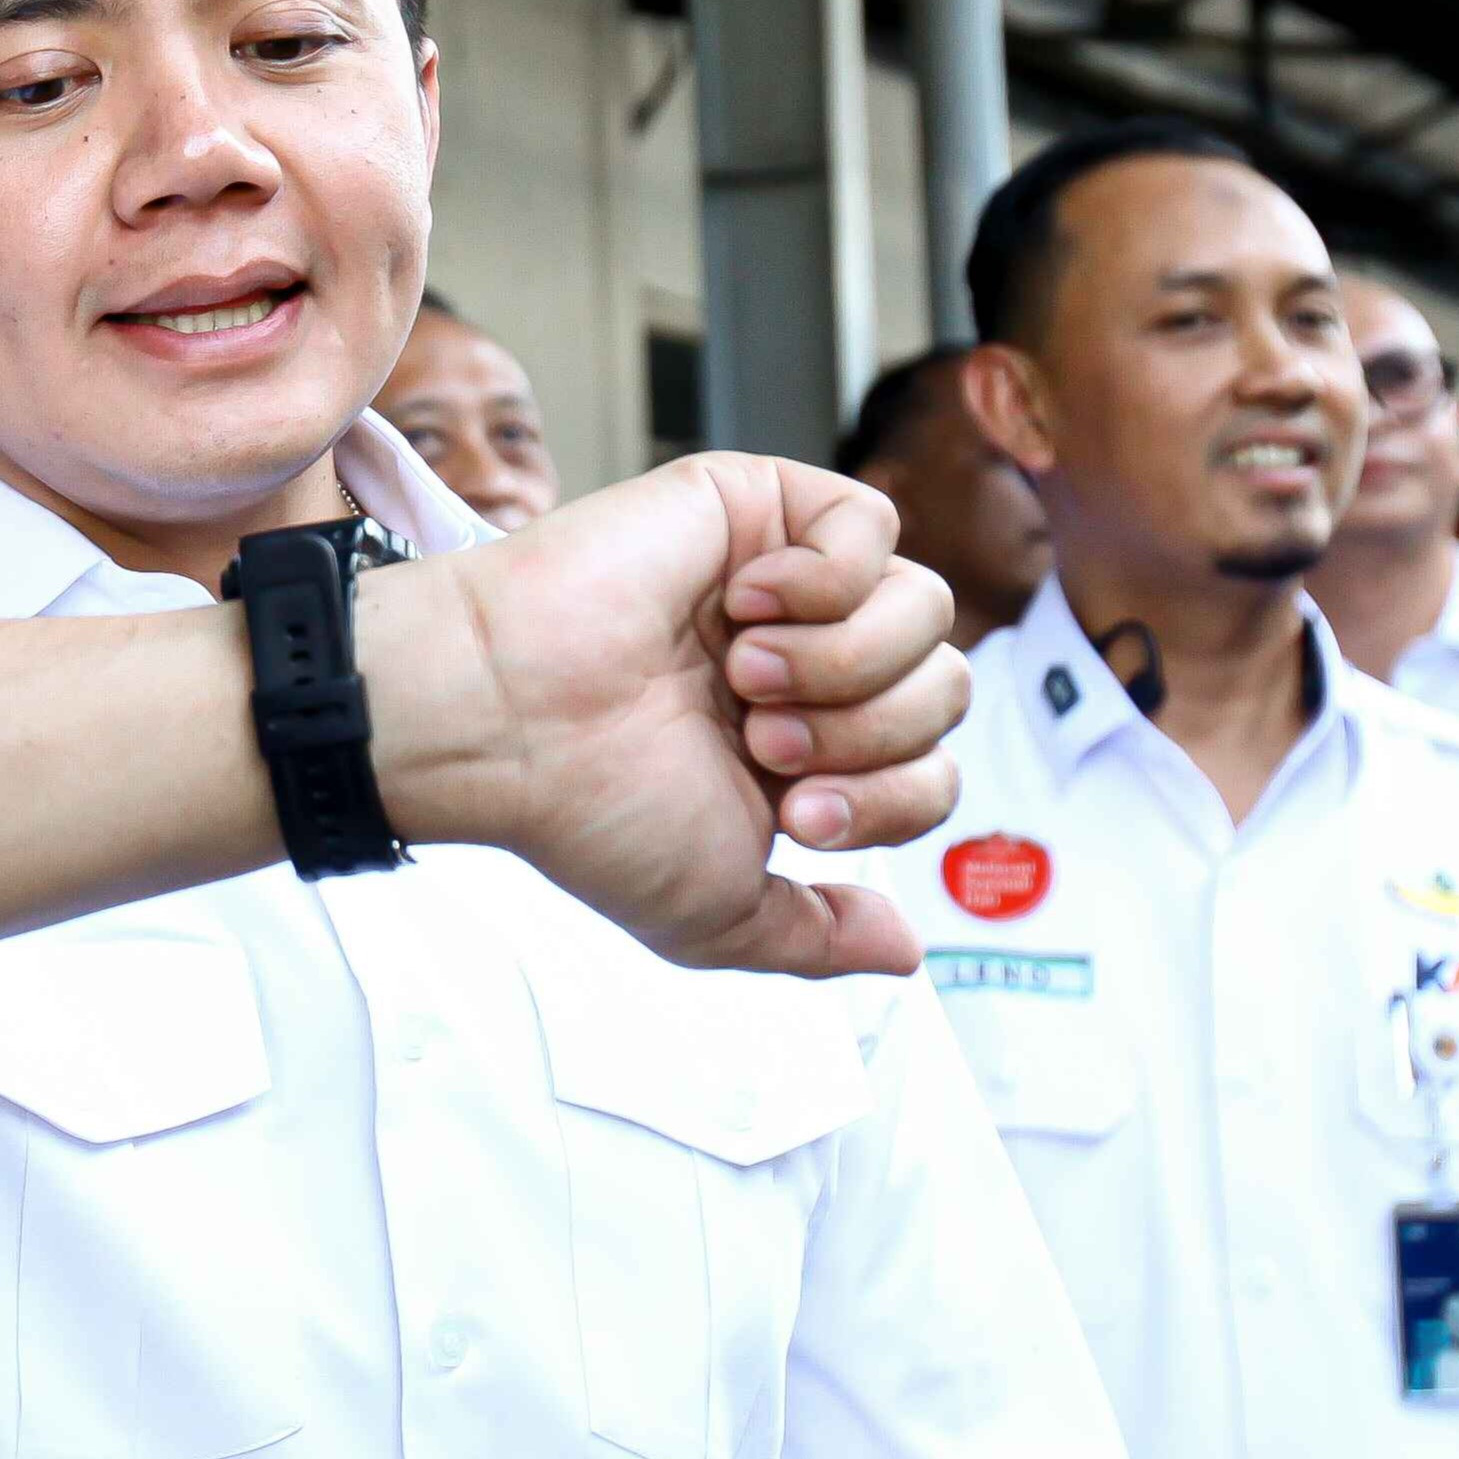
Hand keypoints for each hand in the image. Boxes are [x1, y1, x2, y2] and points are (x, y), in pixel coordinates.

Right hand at [371, 452, 966, 979]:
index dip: (889, 801)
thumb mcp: (716, 911)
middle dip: (866, 735)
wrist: (512, 721)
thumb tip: (907, 953)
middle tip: (760, 744)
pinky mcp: (762, 505)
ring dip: (844, 661)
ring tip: (746, 678)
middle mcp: (811, 664)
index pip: (931, 770)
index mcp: (809, 753)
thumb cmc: (590, 809)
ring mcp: (792, 581)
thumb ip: (816, 937)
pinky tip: (745, 602)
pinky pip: (873, 522)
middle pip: (945, 688)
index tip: (789, 813)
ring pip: (926, 607)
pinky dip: (827, 577)